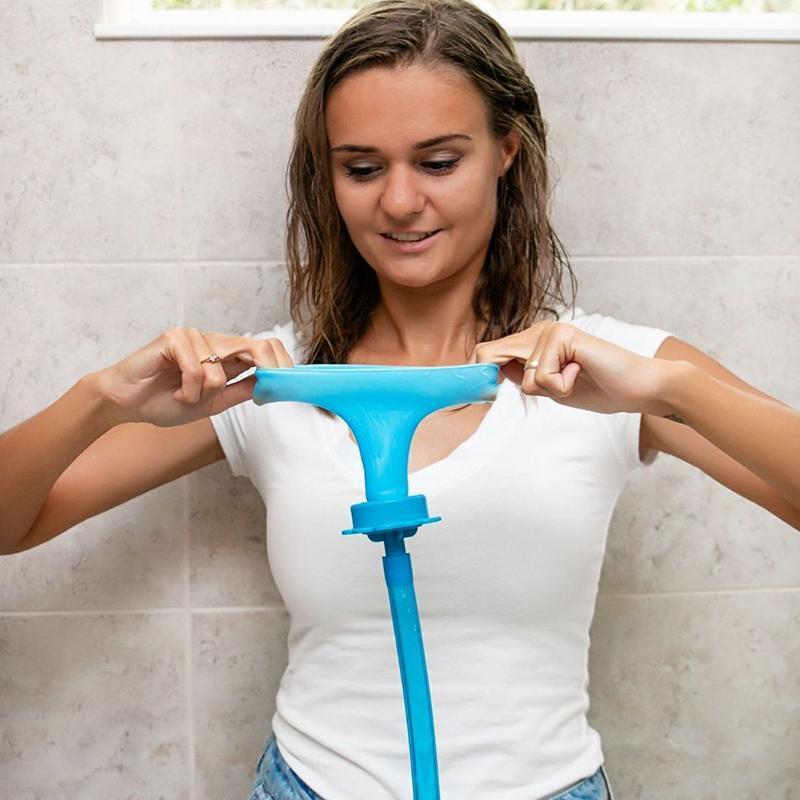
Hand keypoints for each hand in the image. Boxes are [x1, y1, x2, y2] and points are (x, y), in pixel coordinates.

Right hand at [92, 327, 293, 427]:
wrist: (126, 403)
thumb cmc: (164, 400)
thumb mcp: (213, 402)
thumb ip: (240, 391)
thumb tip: (272, 386)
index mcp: (224, 355)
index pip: (264, 349)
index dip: (281, 364)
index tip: (290, 384)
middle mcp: (212, 341)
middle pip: (256, 346)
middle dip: (268, 369)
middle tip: (266, 389)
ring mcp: (193, 337)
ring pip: (220, 370)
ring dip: (203, 394)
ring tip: (185, 398)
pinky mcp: (173, 338)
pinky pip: (196, 369)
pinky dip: (188, 390)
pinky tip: (175, 392)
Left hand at [468, 321, 665, 414]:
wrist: (638, 388)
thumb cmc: (600, 388)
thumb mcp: (553, 388)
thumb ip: (527, 380)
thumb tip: (494, 376)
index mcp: (535, 341)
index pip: (490, 354)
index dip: (477, 374)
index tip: (470, 393)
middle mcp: (540, 330)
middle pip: (489, 354)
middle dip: (494, 381)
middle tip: (529, 392)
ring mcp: (551, 330)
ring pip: (524, 376)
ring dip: (549, 390)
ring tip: (576, 379)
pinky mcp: (564, 335)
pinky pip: (542, 376)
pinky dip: (562, 386)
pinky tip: (582, 373)